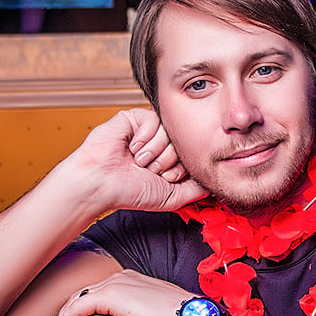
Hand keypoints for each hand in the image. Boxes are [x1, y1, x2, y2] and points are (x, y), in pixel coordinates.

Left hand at [53, 269, 193, 315]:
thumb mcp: (159, 311)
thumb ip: (146, 314)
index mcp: (132, 279)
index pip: (100, 289)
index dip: (85, 306)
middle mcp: (121, 277)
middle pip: (84, 292)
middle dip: (70, 311)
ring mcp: (115, 284)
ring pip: (76, 298)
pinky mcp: (110, 296)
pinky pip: (77, 308)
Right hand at [62, 108, 207, 213]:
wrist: (101, 184)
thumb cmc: (130, 192)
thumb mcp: (173, 197)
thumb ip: (197, 189)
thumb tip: (215, 181)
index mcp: (169, 161)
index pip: (191, 155)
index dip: (180, 169)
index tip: (165, 179)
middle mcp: (160, 145)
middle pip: (183, 142)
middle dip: (167, 161)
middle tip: (150, 171)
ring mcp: (148, 131)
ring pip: (170, 130)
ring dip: (154, 151)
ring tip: (139, 161)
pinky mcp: (134, 118)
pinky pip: (154, 118)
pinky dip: (144, 137)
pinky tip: (131, 148)